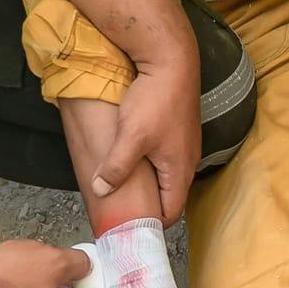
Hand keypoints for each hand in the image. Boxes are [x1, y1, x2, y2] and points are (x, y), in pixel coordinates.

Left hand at [89, 44, 201, 226]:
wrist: (172, 60)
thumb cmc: (155, 101)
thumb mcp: (131, 137)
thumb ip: (116, 168)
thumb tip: (100, 190)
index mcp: (180, 170)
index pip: (170, 213)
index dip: (150, 224)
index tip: (127, 227)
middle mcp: (188, 161)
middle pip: (169, 195)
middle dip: (147, 205)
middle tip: (120, 209)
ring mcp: (185, 143)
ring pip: (166, 175)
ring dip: (148, 182)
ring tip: (122, 186)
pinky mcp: (178, 128)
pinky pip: (165, 157)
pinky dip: (150, 164)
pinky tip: (131, 157)